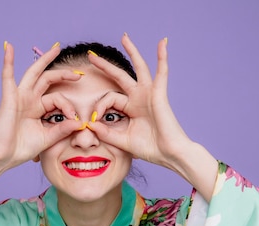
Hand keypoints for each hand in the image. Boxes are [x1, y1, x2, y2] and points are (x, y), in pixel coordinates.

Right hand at [0, 42, 83, 208]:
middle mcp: (28, 100)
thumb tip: (81, 122)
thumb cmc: (21, 149)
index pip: (57, 99)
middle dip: (63, 74)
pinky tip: (9, 47)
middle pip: (47, 79)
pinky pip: (7, 76)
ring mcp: (19, 97)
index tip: (76, 120)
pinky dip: (8, 61)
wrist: (3, 158)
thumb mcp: (48, 138)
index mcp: (37, 109)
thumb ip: (63, 129)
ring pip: (34, 73)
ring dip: (44, 60)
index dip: (68, 107)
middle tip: (79, 73)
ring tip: (56, 48)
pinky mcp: (9, 98)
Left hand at [87, 34, 217, 198]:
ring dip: (132, 51)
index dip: (99, 108)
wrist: (169, 154)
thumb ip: (106, 133)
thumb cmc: (151, 149)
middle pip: (120, 76)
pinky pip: (161, 72)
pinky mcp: (159, 94)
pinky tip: (162, 43)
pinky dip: (162, 57)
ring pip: (139, 67)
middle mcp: (139, 98)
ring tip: (124, 37)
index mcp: (131, 108)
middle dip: (105, 66)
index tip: (92, 121)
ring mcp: (149, 94)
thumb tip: (88, 124)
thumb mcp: (122, 141)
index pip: (110, 99)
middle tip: (91, 56)